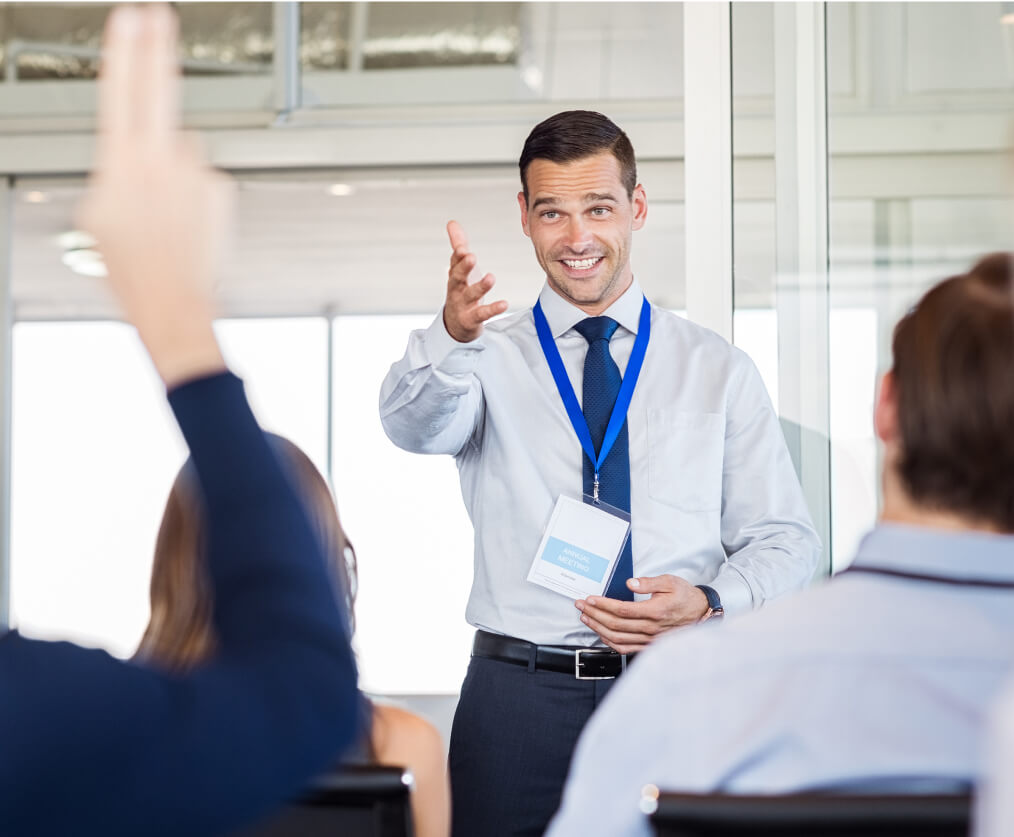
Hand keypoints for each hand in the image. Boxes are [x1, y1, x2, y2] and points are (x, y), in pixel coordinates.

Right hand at [77, 4, 229, 387]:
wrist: (174, 302)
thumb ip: (114, 173)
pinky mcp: (222, 189)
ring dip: (174, 168)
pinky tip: (185, 223)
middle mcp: (164, 160)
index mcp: (122, 162)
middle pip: (161, 90)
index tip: (131, 17)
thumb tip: (133, 157)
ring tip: (164, 213)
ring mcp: (197, 173)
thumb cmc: (130, 268)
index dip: (127, 50)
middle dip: (158, 48)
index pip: (124, 91)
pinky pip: (203, 177)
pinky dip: (194, 192)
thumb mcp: (96, 215)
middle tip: (159, 15)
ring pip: (182, 150)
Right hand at [442, 220, 507, 341]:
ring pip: (471, 295)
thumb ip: (458, 246)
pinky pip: (483, 314)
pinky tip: (504, 304)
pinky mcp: (472, 319)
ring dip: (480, 286)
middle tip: (471, 256)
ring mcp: (464, 305)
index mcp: (455, 276)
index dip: (458, 256)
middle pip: (457, 278)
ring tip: (491, 277)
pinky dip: (493, 309)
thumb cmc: (461, 291)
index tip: (462, 248)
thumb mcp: (459, 269)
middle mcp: (457, 290)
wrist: (456, 325)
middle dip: (463, 267)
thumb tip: (452, 222)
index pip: (454, 263)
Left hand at [575, 575, 709, 654]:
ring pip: (618, 639)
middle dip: (594, 614)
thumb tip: (629, 583)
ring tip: (586, 618)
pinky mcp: (649, 645)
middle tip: (581, 606)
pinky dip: (610, 643)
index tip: (590, 599)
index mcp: (655, 611)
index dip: (603, 605)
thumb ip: (648, 582)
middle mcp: (651, 628)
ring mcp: (650, 639)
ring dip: (598, 629)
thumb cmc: (685, 596)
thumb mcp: (670, 581)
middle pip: (615, 624)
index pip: (622, 610)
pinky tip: (601, 634)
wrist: (701, 613)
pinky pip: (626, 648)